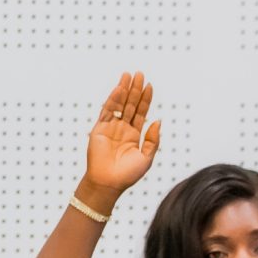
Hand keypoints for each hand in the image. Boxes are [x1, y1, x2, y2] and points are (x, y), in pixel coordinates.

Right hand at [84, 71, 161, 199]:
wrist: (109, 183)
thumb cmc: (128, 174)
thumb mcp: (147, 157)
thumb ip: (153, 139)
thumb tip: (158, 120)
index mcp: (134, 135)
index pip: (141, 112)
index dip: (146, 99)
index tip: (150, 85)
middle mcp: (122, 128)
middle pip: (130, 104)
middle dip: (135, 89)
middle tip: (140, 74)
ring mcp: (110, 127)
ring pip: (119, 105)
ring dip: (124, 90)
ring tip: (129, 75)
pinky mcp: (99, 129)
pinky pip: (107, 111)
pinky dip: (113, 99)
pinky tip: (119, 89)